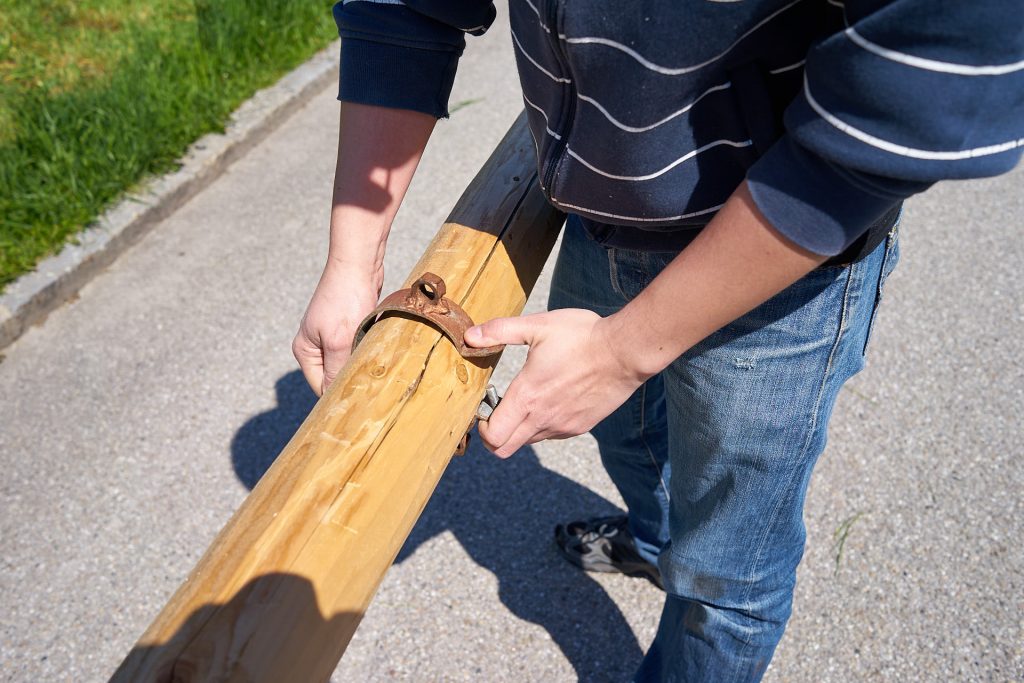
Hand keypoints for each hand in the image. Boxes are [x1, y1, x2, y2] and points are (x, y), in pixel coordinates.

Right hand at [293, 261, 380, 395]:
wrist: (358, 264)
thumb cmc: (346, 300)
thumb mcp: (339, 342)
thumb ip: (335, 371)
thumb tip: (333, 398)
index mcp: (305, 351)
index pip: (320, 386)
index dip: (337, 396)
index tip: (359, 402)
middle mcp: (315, 345)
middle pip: (334, 375)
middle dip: (351, 380)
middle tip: (371, 387)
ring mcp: (332, 335)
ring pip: (347, 362)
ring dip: (360, 365)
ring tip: (376, 368)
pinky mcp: (349, 327)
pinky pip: (357, 349)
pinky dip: (366, 352)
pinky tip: (378, 353)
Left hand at [464, 309, 645, 457]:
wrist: (625, 352)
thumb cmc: (582, 336)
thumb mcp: (538, 326)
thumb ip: (500, 331)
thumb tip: (470, 336)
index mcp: (527, 396)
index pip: (493, 435)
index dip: (481, 426)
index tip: (485, 406)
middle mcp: (543, 418)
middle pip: (504, 449)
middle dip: (494, 435)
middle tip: (497, 410)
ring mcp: (563, 426)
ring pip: (528, 442)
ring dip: (519, 428)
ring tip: (526, 399)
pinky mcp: (580, 426)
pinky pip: (552, 435)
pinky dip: (543, 424)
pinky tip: (551, 399)